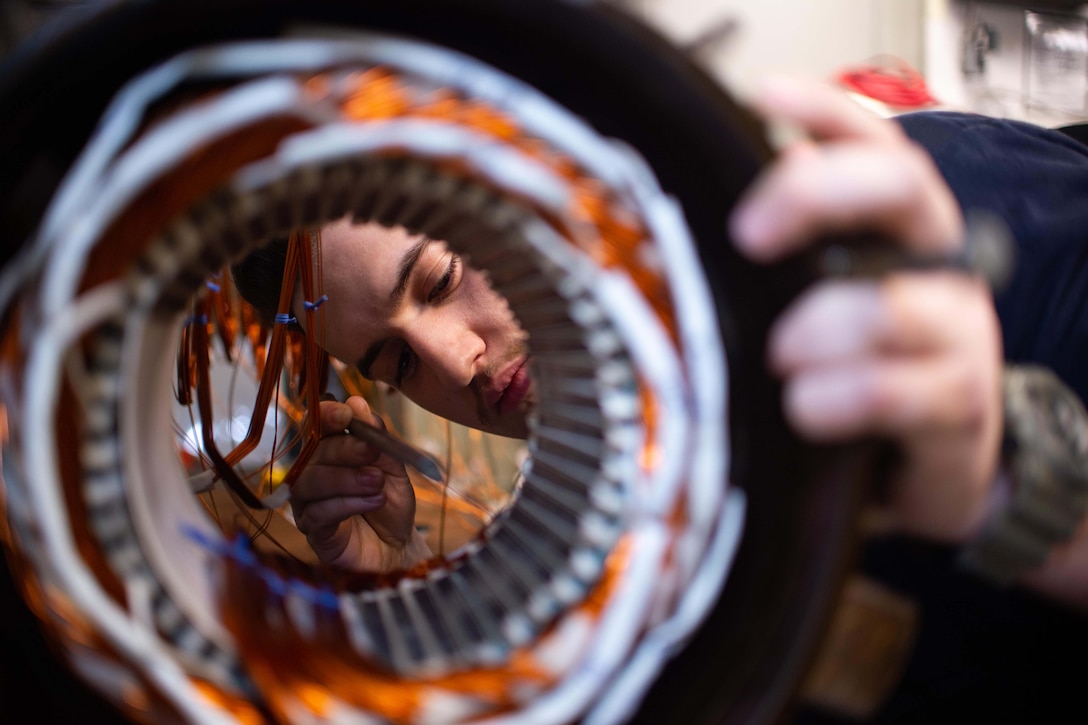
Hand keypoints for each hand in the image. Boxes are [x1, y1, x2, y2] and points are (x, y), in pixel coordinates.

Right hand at [290, 395, 430, 570]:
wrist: (399, 547)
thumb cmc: (391, 506)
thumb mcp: (393, 467)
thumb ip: (377, 437)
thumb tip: (356, 402)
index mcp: (330, 454)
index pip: (317, 428)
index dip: (326, 417)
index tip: (346, 414)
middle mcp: (312, 475)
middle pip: (312, 454)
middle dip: (344, 449)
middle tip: (373, 452)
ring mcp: (308, 504)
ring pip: (308, 482)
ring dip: (346, 478)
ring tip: (377, 482)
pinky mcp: (313, 532)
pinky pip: (317, 512)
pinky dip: (347, 503)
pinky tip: (374, 501)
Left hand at [730, 77, 1003, 541]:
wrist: (923, 464)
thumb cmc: (857, 368)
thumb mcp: (821, 300)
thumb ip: (795, 249)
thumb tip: (750, 178)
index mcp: (900, 229)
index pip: (877, 146)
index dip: (827, 113)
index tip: (764, 97)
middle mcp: (940, 261)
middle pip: (900, 186)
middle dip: (814, 194)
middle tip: (748, 236)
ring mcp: (960, 331)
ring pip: (891, 304)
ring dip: (818, 329)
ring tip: (781, 358)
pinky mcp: (959, 403)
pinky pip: (891, 391)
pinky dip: (833, 398)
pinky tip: (804, 408)